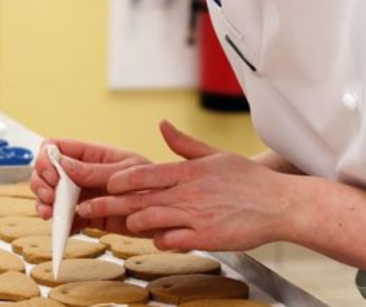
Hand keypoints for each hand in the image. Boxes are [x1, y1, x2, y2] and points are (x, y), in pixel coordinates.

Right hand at [30, 138, 149, 232]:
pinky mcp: (87, 216)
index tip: (53, 176)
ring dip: (44, 204)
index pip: (57, 147)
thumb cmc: (155, 184)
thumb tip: (64, 163)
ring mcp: (83, 195)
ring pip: (51, 196)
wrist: (168, 215)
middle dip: (41, 184)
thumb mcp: (128, 172)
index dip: (47, 159)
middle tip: (50, 197)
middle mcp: (83, 173)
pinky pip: (65, 219)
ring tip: (50, 214)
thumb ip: (96, 170)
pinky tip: (63, 228)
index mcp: (92, 155)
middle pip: (47, 172)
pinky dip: (60, 225)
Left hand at [78, 121, 294, 250]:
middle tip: (85, 209)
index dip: (118, 180)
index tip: (102, 184)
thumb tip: (162, 125)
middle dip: (108, 205)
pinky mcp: (205, 237)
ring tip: (126, 224)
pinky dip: (160, 240)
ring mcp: (196, 216)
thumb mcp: (216, 155)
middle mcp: (189, 192)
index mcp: (189, 171)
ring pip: (150, 220)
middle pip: (138, 199)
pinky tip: (159, 237)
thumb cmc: (249, 181)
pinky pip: (171, 241)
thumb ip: (184, 144)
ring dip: (134, 223)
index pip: (143, 174)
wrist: (280, 205)